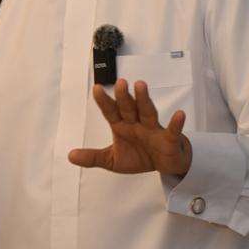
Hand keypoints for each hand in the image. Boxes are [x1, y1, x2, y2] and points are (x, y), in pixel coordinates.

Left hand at [68, 79, 191, 176]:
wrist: (163, 165)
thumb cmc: (138, 156)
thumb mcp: (112, 160)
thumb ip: (93, 157)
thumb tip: (69, 155)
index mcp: (122, 126)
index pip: (111, 112)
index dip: (104, 101)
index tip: (96, 88)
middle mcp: (136, 123)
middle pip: (129, 108)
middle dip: (124, 96)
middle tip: (120, 82)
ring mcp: (153, 129)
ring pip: (148, 112)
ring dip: (144, 99)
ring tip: (141, 85)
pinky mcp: (168, 139)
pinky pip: (172, 130)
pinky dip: (176, 123)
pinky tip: (179, 114)